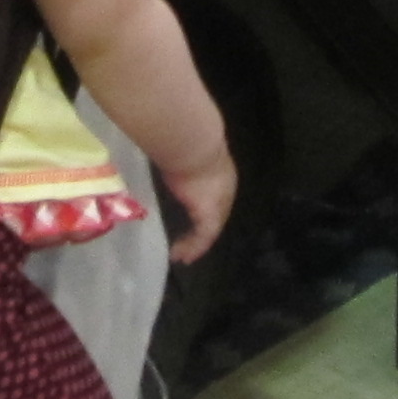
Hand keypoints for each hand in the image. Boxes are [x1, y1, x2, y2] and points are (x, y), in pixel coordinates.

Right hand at [160, 142, 236, 262]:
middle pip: (214, 216)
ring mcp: (221, 204)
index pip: (215, 196)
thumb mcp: (188, 153)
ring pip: (210, 229)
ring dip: (195, 243)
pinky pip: (204, 238)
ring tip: (182, 255)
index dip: (204, 209)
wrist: (196, 144)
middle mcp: (226, 191)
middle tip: (186, 244)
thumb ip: (183, 162)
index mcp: (222, 174)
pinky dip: (193, 248)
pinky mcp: (210, 216)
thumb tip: (170, 160)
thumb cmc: (187, 142)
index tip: (191, 219)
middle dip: (201, 231)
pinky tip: (182, 256)